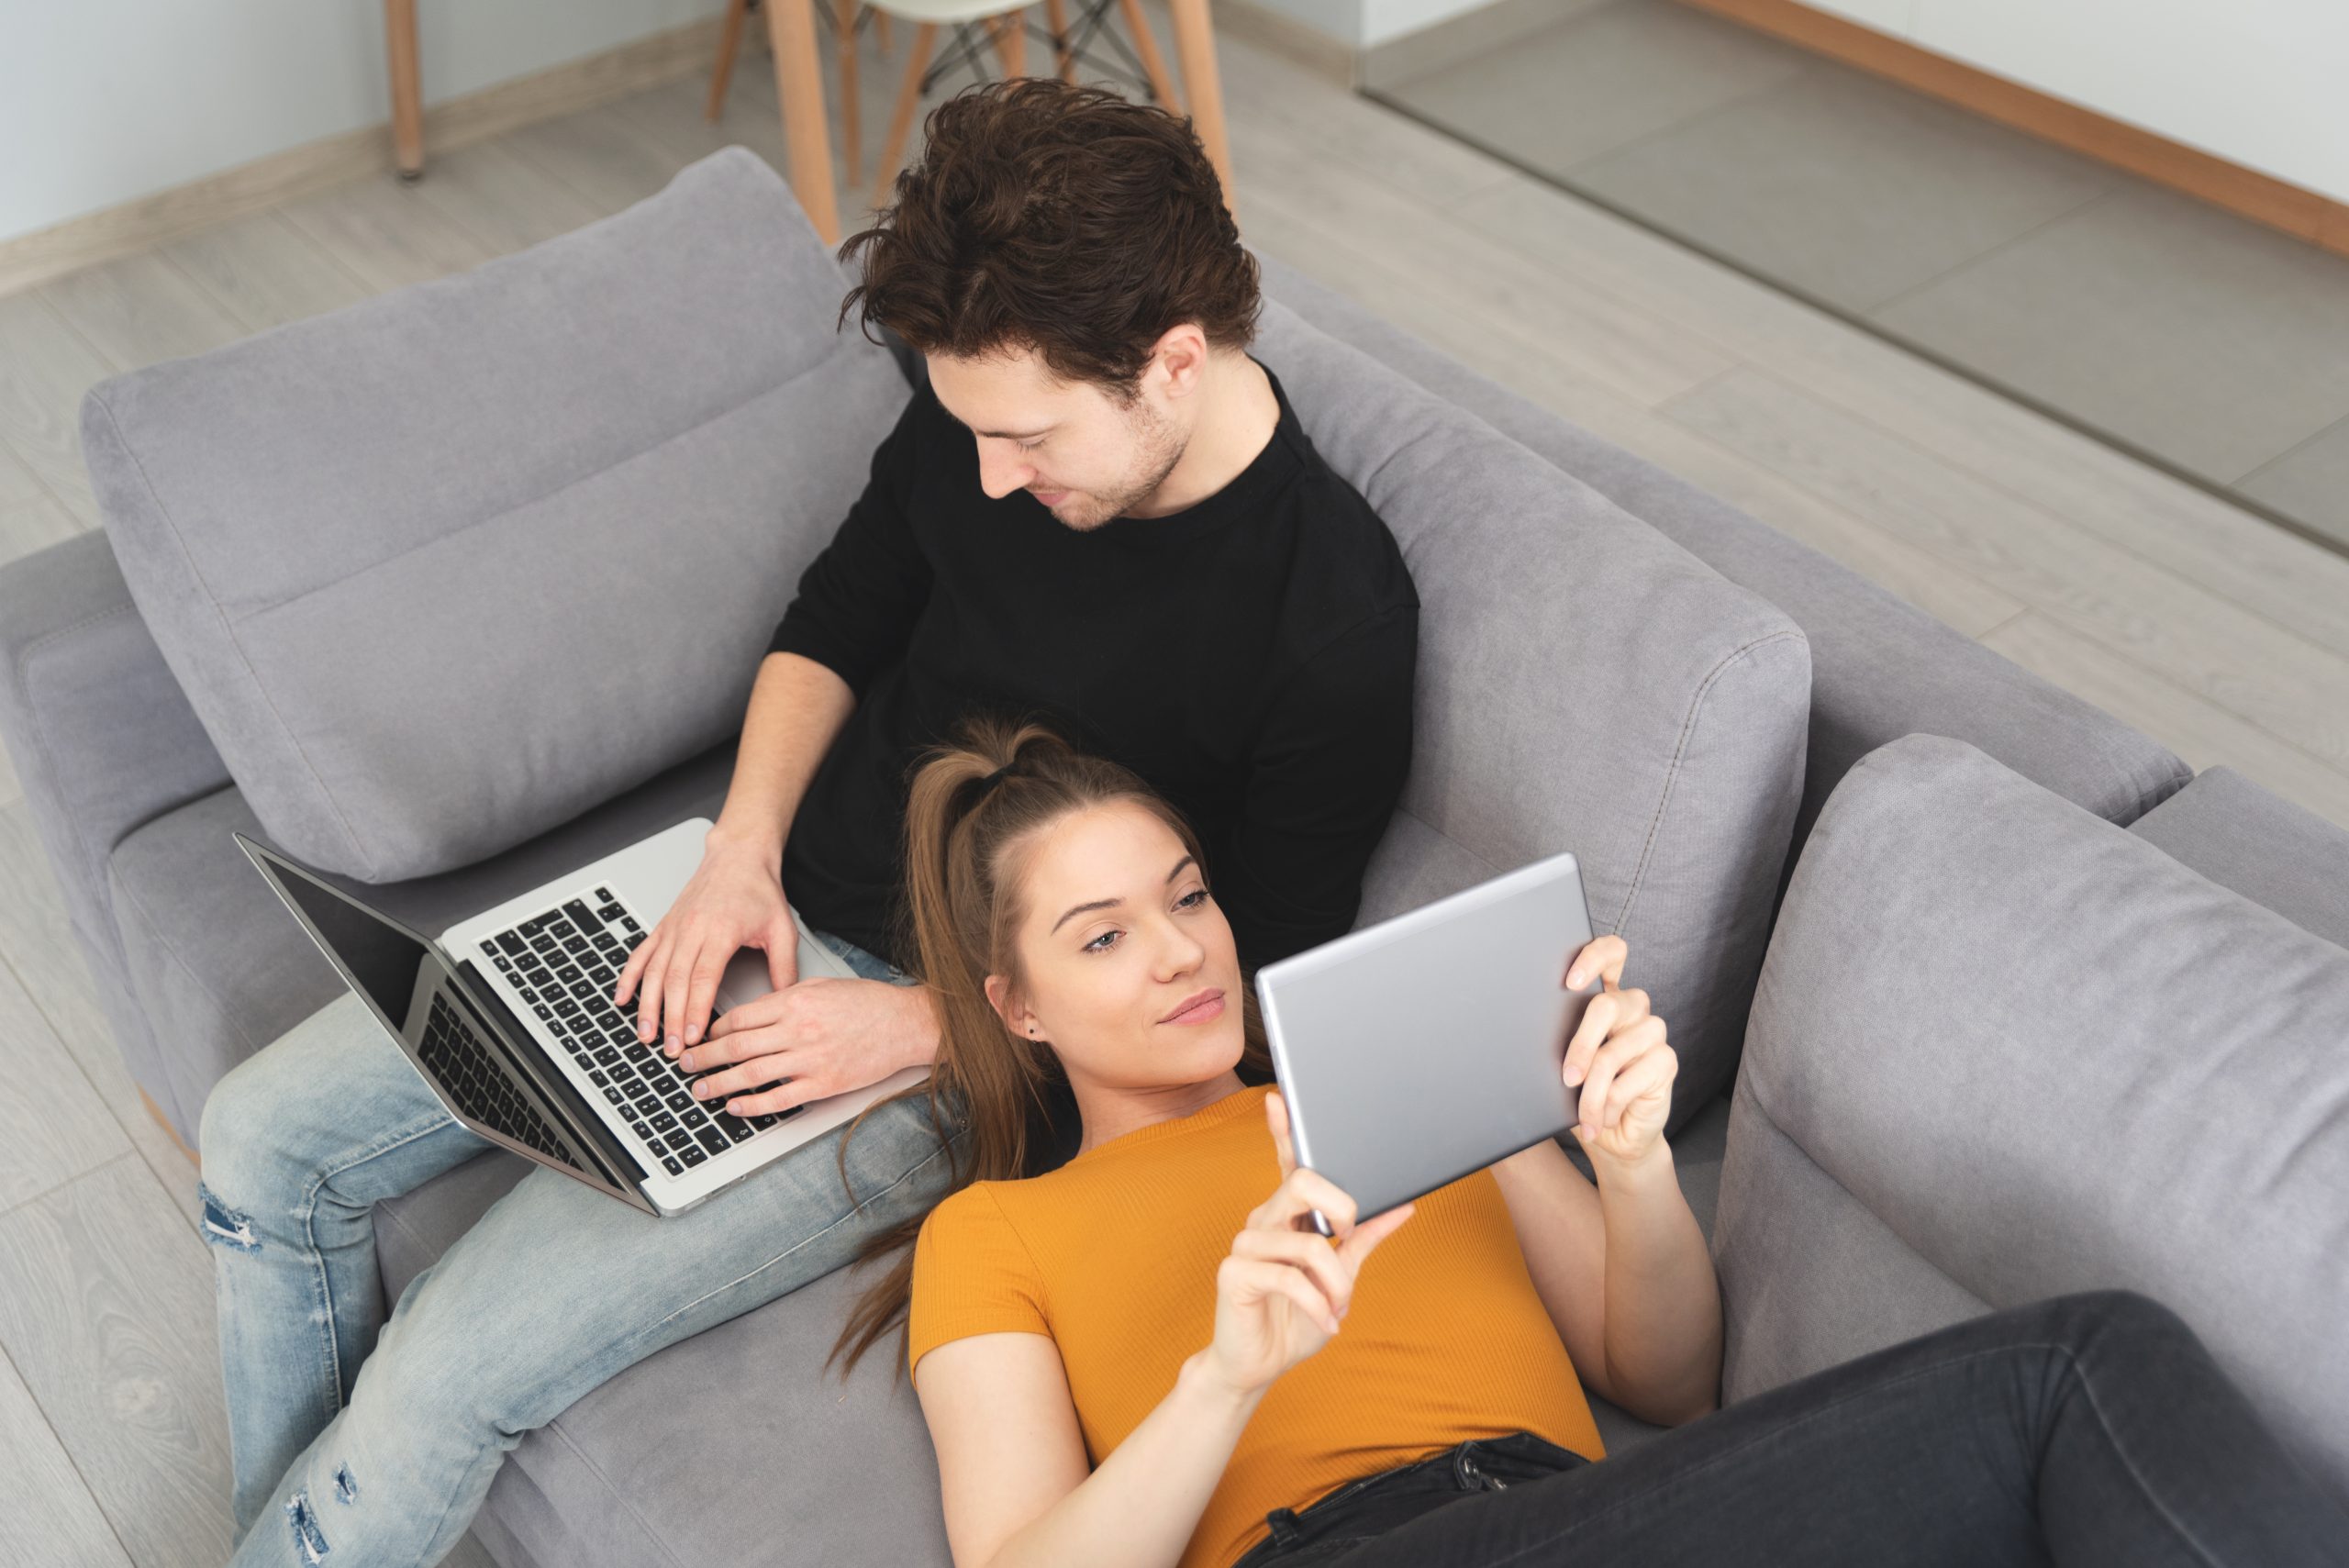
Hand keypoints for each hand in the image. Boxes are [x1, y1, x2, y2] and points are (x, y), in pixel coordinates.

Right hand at [614, 836, 797, 1049]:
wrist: (738, 856)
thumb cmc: (759, 890)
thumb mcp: (782, 929)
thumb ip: (784, 967)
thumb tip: (785, 1000)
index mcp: (722, 930)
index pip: (703, 978)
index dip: (695, 1010)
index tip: (693, 1036)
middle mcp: (692, 928)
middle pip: (675, 981)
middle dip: (670, 1018)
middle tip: (671, 1049)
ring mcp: (674, 927)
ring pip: (654, 971)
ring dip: (647, 1005)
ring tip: (646, 1034)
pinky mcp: (664, 926)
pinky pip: (641, 954)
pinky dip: (628, 977)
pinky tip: (621, 998)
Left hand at [673, 976, 938, 1116]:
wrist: (905, 1024)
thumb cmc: (868, 1003)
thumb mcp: (821, 986)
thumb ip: (786, 997)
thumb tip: (753, 1012)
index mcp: (795, 1001)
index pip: (740, 1017)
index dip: (714, 1030)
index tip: (702, 1038)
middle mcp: (797, 1030)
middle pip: (736, 1046)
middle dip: (705, 1057)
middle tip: (685, 1065)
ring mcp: (809, 1059)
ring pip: (751, 1073)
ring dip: (719, 1083)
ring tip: (700, 1090)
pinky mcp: (823, 1084)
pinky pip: (779, 1097)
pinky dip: (753, 1104)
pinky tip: (736, 1106)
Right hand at [1199, 1092, 1414, 1399]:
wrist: (1259, 1365)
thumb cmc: (1296, 1317)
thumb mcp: (1341, 1277)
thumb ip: (1364, 1239)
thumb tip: (1404, 1206)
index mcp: (1287, 1215)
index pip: (1288, 1163)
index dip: (1284, 1129)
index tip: (1280, 1097)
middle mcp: (1262, 1221)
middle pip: (1301, 1183)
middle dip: (1340, 1209)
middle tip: (1349, 1242)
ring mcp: (1244, 1245)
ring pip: (1305, 1243)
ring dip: (1335, 1282)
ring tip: (1338, 1307)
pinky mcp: (1234, 1273)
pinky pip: (1288, 1277)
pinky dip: (1317, 1304)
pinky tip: (1326, 1321)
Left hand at [1561, 935, 1675, 1168]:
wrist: (1613, 1139)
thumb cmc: (1579, 1096)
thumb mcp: (1560, 1066)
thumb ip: (1554, 1041)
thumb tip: (1524, 1034)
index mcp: (1605, 997)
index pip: (1612, 953)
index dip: (1594, 958)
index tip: (1569, 982)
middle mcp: (1632, 1008)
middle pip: (1607, 1005)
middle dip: (1580, 1046)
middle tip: (1567, 1078)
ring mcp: (1653, 1032)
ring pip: (1613, 1052)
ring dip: (1591, 1093)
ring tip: (1583, 1116)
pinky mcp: (1666, 1061)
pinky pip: (1629, 1080)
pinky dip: (1609, 1106)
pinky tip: (1604, 1119)